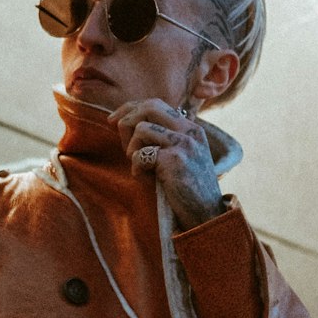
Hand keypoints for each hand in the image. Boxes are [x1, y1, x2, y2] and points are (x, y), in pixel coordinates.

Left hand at [108, 98, 225, 230]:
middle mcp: (189, 131)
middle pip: (148, 107)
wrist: (204, 214)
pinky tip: (147, 180)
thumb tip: (123, 124)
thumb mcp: (179, 158)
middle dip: (127, 122)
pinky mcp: (174, 160)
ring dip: (133, 151)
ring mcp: (183, 143)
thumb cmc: (185, 190)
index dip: (130, 108)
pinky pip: (140, 155)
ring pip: (141, 130)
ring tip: (143, 168)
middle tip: (122, 143)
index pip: (155, 103)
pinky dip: (137, 170)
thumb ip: (162, 140)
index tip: (112, 120)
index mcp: (191, 128)